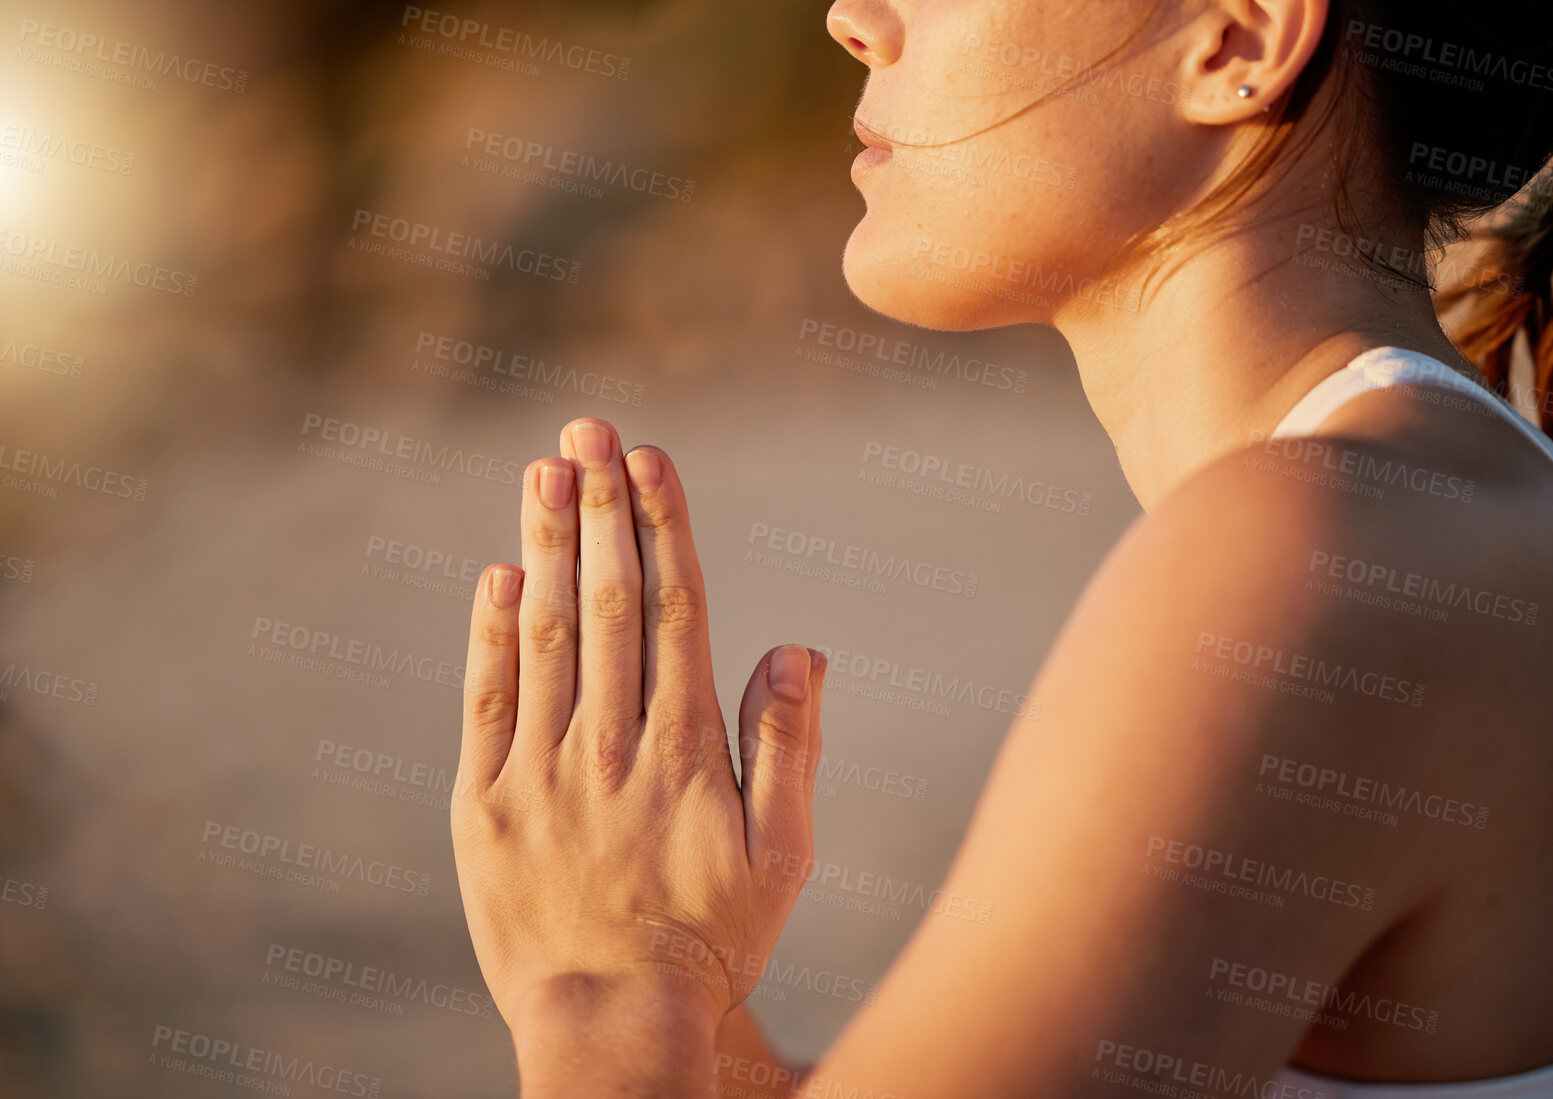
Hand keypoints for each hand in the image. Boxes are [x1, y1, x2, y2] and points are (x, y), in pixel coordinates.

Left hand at [451, 417, 827, 1031]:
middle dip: (602, 509)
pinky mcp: (485, 803)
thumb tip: (801, 648)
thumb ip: (790, 746)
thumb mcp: (782, 853)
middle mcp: (612, 745)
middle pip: (608, 603)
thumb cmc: (712, 937)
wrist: (614, 1021)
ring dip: (548, 547)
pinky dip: (491, 634)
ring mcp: (542, 771)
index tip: (650, 459)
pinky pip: (486, 702)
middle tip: (590, 432)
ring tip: (546, 471)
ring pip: (547, 636)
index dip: (662, 527)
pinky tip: (499, 574)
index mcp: (685, 749)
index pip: (675, 610)